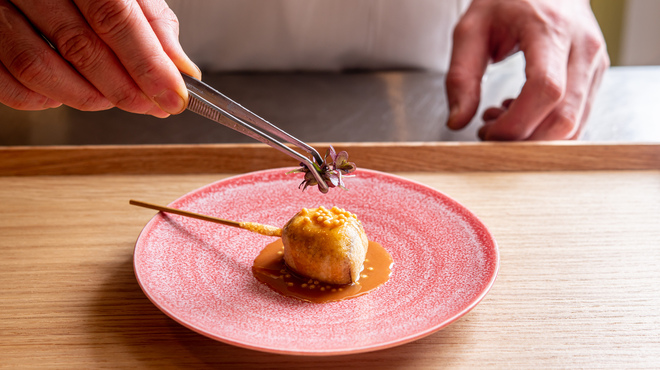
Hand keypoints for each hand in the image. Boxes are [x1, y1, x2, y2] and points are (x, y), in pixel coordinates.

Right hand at [0, 0, 200, 116]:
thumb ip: (151, 24)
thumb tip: (180, 69)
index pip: (114, 17)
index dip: (147, 64)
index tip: (172, 97)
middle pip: (79, 45)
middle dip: (122, 88)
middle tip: (149, 105)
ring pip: (36, 66)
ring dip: (83, 96)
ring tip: (110, 100)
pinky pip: (6, 81)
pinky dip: (40, 99)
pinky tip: (64, 94)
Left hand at [445, 0, 609, 139]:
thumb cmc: (508, 1)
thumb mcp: (471, 29)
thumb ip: (460, 76)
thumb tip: (458, 121)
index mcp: (550, 30)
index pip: (545, 89)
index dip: (516, 122)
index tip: (486, 130)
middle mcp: (582, 48)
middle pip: (564, 117)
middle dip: (523, 140)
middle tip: (489, 131)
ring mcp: (594, 64)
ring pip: (574, 124)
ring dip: (534, 138)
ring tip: (500, 117)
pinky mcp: (594, 77)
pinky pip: (576, 118)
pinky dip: (545, 129)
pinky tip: (519, 112)